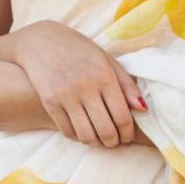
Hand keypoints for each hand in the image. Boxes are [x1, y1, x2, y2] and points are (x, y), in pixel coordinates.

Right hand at [0, 20, 147, 147]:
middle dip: (113, 142)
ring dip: (96, 142)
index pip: (122, 116)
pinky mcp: (49, 102)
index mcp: (104, 76)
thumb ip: (126, 84)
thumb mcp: (106, 60)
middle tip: (114, 141)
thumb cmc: (80, 50)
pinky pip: (67, 131)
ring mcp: (65, 95)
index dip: (128, 133)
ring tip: (99, 138)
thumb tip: (143, 109)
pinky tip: (82, 131)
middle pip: (106, 130)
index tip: (127, 137)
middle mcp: (85, 87)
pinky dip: (77, 137)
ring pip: (86, 135)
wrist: (41, 40)